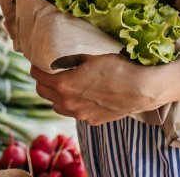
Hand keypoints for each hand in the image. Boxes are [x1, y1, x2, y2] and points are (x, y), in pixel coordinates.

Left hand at [30, 54, 169, 125]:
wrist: (143, 89)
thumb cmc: (118, 68)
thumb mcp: (91, 58)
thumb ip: (71, 60)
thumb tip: (59, 60)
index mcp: (63, 85)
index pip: (38, 76)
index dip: (36, 67)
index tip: (38, 63)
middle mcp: (68, 103)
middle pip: (42, 92)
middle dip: (42, 81)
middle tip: (48, 73)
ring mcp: (80, 115)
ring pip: (56, 106)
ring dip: (55, 96)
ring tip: (63, 86)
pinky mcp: (92, 121)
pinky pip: (74, 113)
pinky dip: (72, 105)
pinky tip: (82, 96)